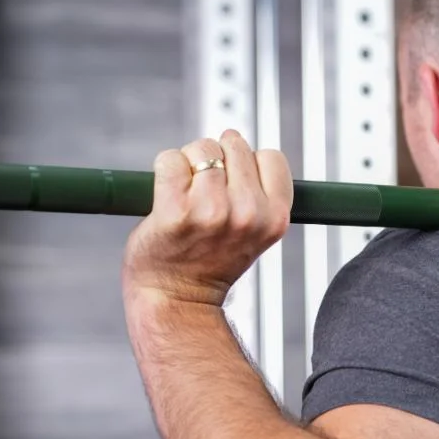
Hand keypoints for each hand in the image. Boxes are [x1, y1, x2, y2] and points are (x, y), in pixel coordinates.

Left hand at [122, 130, 292, 307]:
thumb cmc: (210, 261)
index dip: (249, 164)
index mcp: (274, 218)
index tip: (234, 184)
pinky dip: (164, 169)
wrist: (177, 300)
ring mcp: (211, 212)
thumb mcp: (254, 231)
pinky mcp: (175, 212)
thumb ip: (256, 191)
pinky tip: (166, 194)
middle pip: (235, 145)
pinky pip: (170, 160)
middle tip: (204, 191)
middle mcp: (247, 214)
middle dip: (217, 160)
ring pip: (201, 149)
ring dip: (189, 162)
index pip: (271, 157)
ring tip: (185, 193)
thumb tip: (233, 139)